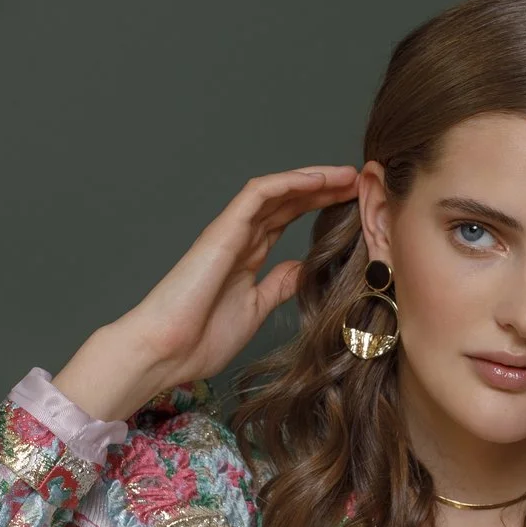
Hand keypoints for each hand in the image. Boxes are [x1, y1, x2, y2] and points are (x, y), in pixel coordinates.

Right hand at [55, 165, 358, 420]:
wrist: (166, 351)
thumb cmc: (199, 339)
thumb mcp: (255, 310)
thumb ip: (277, 286)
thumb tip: (302, 270)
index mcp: (245, 258)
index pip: (286, 220)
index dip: (317, 207)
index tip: (352, 204)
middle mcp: (238, 239)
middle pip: (285, 202)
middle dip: (322, 189)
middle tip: (360, 182)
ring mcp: (229, 232)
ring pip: (275, 192)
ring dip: (311, 180)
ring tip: (346, 175)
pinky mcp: (222, 231)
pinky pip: (257, 195)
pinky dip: (288, 183)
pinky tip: (317, 179)